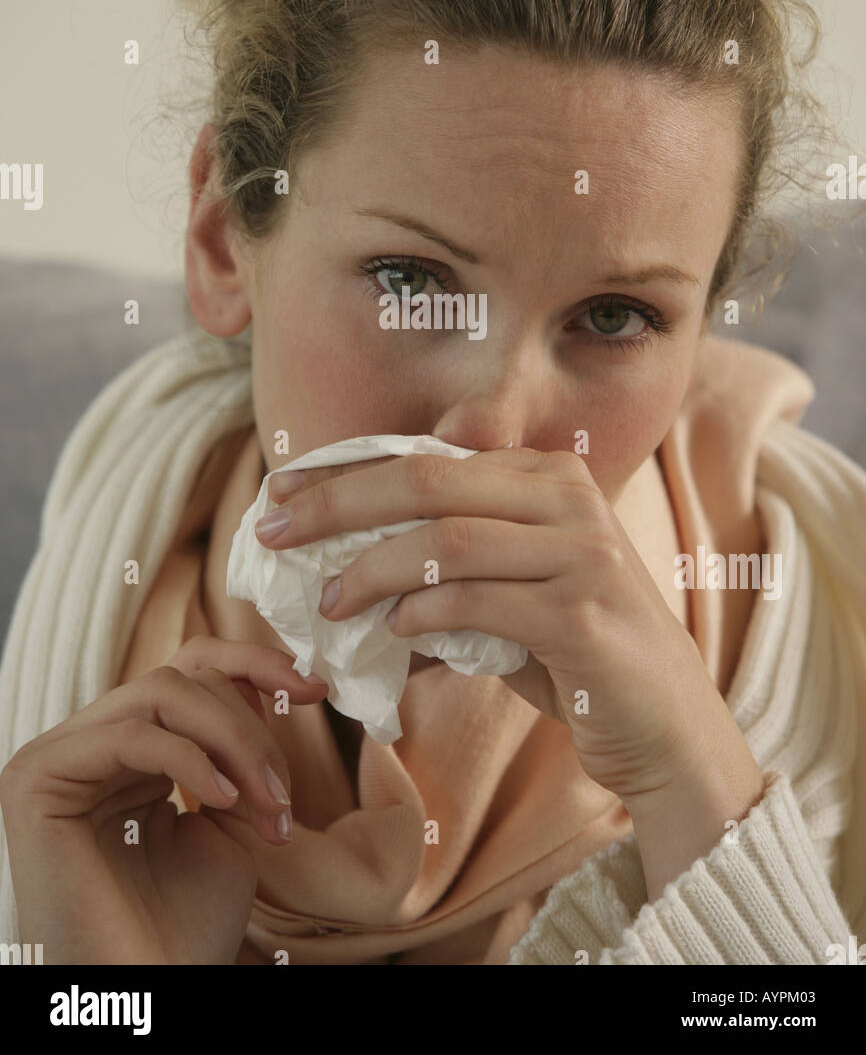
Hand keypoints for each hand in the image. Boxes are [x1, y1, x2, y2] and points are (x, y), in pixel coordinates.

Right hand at [0, 637, 327, 963]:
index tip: (312, 689)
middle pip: (182, 679)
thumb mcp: (233, 817)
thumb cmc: (186, 926)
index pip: (188, 670)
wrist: (149, 994)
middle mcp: (89, 744)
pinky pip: (130, 734)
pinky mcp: (37, 777)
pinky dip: (190, 759)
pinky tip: (223, 800)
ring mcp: (59, 756)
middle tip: (282, 797)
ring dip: (232, 742)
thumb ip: (241, 749)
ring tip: (264, 804)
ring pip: (160, 693)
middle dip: (250, 730)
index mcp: (130, 752)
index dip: (253, 665)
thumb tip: (280, 682)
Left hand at [256, 447, 756, 812]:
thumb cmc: (574, 652)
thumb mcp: (510, 586)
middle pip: (426, 481)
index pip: (427, 456)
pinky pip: (477, 602)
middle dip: (336, 503)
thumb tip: (338, 559)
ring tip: (327, 602)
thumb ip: (450, 558)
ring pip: (446, 540)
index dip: (346, 470)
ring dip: (371, 570)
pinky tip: (395, 631)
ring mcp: (584, 551)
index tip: (281, 492)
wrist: (667, 725)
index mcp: (548, 474)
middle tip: (270, 532)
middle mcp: (570, 496)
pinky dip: (422, 614)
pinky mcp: (585, 614)